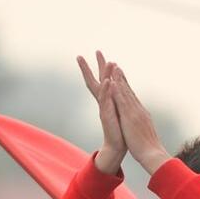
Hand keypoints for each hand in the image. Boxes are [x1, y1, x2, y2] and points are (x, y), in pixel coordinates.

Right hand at [77, 52, 124, 174]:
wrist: (116, 146)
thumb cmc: (119, 129)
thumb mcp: (118, 110)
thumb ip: (115, 98)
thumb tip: (117, 87)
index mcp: (107, 99)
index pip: (101, 79)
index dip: (99, 66)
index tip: (97, 52)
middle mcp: (103, 102)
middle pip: (95, 81)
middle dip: (88, 68)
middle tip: (80, 55)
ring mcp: (104, 108)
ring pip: (102, 88)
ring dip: (104, 74)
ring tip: (106, 61)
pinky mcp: (107, 115)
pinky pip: (106, 100)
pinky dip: (107, 90)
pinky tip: (108, 81)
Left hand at [105, 65, 169, 172]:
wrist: (153, 154)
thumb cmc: (150, 149)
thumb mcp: (146, 136)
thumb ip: (144, 130)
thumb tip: (145, 130)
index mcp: (141, 115)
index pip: (133, 99)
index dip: (127, 88)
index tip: (122, 79)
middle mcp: (139, 110)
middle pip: (129, 91)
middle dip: (122, 78)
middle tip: (116, 66)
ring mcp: (135, 112)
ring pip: (126, 92)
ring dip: (119, 79)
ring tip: (114, 68)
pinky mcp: (130, 116)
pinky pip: (122, 100)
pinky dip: (118, 90)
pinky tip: (112, 82)